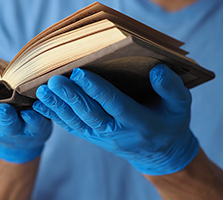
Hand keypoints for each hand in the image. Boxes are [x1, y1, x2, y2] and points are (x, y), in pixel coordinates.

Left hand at [33, 64, 198, 174]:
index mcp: (141, 123)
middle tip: (53, 80)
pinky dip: (56, 117)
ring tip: (42, 90)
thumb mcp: (181, 105)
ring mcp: (103, 137)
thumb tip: (156, 71)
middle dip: (71, 97)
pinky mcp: (94, 137)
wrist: (159, 153)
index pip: (116, 105)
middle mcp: (119, 132)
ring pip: (78, 122)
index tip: (80, 73)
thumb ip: (172, 88)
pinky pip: (73, 128)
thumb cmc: (170, 122)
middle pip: (91, 115)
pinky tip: (41, 106)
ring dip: (58, 106)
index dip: (98, 90)